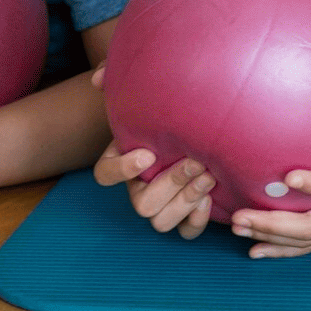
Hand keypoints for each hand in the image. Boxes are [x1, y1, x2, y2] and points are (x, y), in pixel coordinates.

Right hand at [89, 67, 213, 237]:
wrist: (192, 120)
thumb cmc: (159, 106)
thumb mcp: (138, 91)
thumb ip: (116, 80)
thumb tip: (99, 79)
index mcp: (119, 162)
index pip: (105, 176)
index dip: (122, 169)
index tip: (146, 153)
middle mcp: (137, 187)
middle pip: (141, 205)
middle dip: (169, 185)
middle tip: (194, 161)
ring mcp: (161, 203)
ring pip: (161, 222)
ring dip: (185, 201)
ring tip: (208, 175)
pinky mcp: (185, 211)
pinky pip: (185, 231)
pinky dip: (196, 221)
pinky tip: (211, 197)